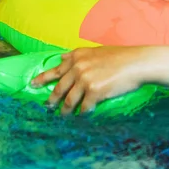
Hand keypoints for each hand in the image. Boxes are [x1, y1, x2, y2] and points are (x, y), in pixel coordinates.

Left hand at [31, 46, 145, 114]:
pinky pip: (84, 108)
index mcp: (78, 56)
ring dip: (66, 110)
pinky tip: (84, 115)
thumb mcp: (96, 51)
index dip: (42, 78)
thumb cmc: (120, 56)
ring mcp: (85, 80)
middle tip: (47, 107)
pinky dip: (83, 113)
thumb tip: (61, 58)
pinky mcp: (94, 92)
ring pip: (69, 100)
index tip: (32, 84)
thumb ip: (77, 56)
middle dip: (52, 99)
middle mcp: (78, 67)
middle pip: (59, 87)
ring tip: (64, 116)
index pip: (56, 69)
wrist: (137, 63)